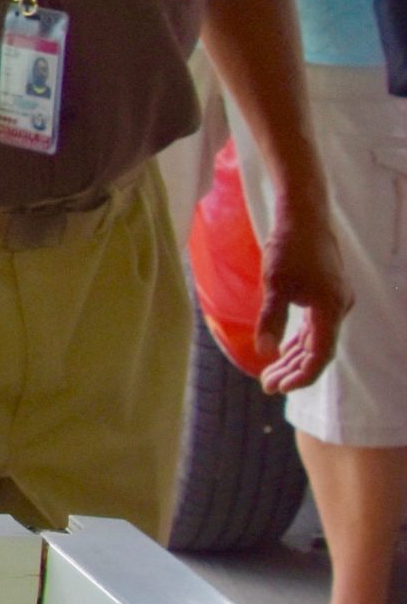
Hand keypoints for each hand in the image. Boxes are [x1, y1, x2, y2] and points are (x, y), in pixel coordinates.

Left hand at [253, 191, 348, 393]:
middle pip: (317, 351)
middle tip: (266, 385)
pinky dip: (298, 340)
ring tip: (269, 374)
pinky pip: (314, 326)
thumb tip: (265, 351)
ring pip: (315, 339)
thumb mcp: (275, 285)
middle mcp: (338, 309)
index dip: (300, 376)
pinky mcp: (326, 294)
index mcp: (331, 310)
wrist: (303, 215)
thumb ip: (271, 319)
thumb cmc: (288, 248)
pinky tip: (282, 351)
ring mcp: (334, 301)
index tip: (276, 387)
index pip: (320, 356)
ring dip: (293, 357)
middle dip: (291, 370)